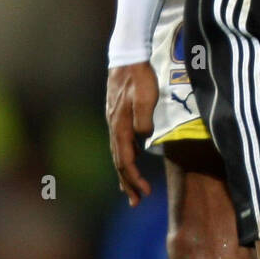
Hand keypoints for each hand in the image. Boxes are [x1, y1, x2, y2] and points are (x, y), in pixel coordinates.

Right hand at [106, 62, 157, 205]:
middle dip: (127, 183)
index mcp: (120, 126)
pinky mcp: (117, 114)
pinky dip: (125, 156)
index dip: (134, 179)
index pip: (125, 160)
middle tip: (136, 202)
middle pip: (118, 162)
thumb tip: (144, 137)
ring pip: (117, 153)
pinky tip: (131, 158)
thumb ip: (144, 119)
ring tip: (130, 189)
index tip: (145, 193)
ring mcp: (114, 120)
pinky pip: (119, 142)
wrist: (127, 56)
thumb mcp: (146, 97)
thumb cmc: (139, 76)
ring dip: (125, 173)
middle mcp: (114, 126)